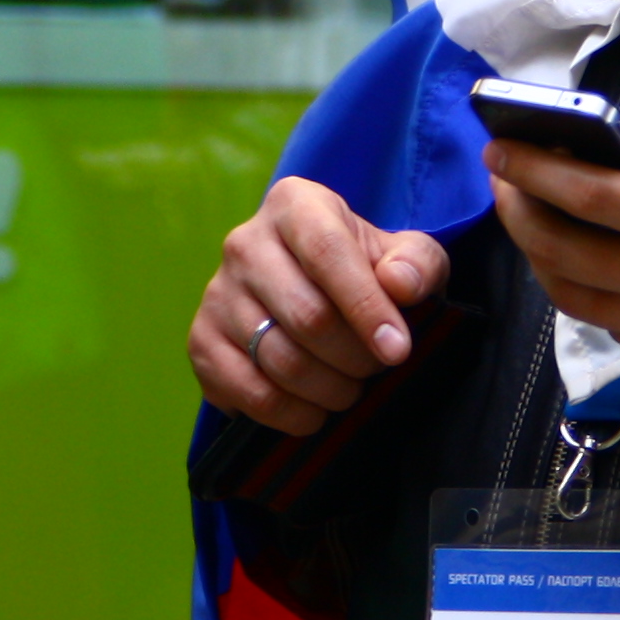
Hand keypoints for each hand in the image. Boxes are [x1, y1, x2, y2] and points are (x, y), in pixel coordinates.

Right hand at [190, 175, 452, 435]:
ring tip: (350, 387)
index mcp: (296, 205)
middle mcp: (245, 243)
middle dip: (356, 358)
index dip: (366, 306)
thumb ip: (417, 263)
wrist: (310, 289)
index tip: (397, 349)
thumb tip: (401, 284)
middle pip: (307, 316)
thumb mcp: (404, 255)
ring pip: (281, 361)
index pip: (328, 253)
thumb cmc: (364, 269)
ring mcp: (217, 294)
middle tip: (377, 368)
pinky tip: (314, 409)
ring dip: (330, 390)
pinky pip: (249, 393)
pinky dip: (292, 414)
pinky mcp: (201, 342)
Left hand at [485, 64, 619, 390]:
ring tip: (530, 217)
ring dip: (539, 254)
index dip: (534, 170)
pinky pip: (609, 329)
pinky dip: (584, 294)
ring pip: (573, 296)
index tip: (501, 148)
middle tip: (502, 178)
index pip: (587, 195)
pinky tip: (584, 262)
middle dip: (518, 209)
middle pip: (562, 248)